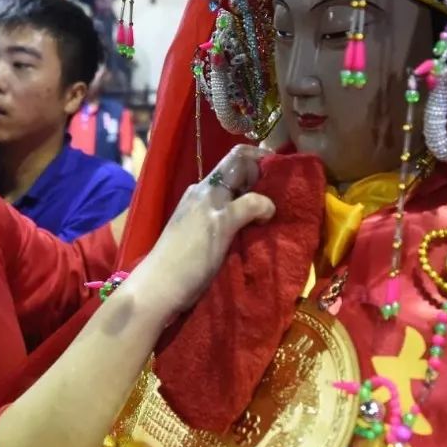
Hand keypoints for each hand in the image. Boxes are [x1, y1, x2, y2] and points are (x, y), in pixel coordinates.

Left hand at [131, 145, 275, 320]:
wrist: (159, 289)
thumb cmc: (190, 255)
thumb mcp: (222, 226)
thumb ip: (247, 206)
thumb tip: (270, 203)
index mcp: (209, 187)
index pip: (238, 158)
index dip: (260, 160)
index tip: (283, 175)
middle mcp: (206, 195)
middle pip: (239, 178)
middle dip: (262, 186)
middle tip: (286, 201)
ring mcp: (203, 214)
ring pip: (236, 200)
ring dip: (255, 206)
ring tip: (277, 219)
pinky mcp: (203, 233)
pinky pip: (230, 218)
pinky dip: (245, 221)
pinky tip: (257, 234)